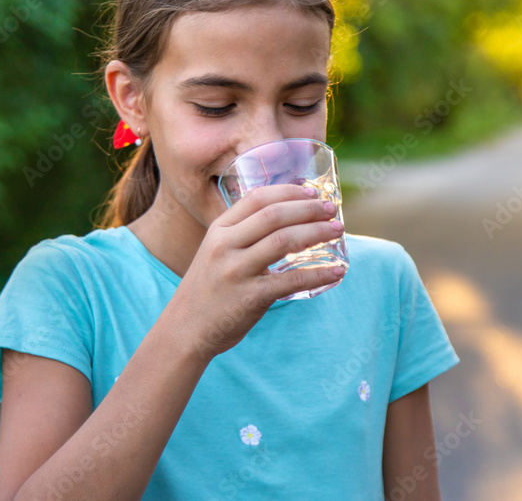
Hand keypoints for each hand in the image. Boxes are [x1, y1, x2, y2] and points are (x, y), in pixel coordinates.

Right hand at [168, 184, 345, 358]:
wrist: (184, 330)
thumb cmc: (207, 290)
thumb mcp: (215, 252)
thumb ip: (242, 235)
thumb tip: (286, 218)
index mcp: (218, 230)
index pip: (257, 198)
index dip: (289, 192)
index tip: (312, 193)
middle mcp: (225, 245)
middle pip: (275, 215)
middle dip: (308, 209)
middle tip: (331, 210)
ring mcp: (236, 270)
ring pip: (284, 240)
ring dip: (317, 232)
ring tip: (337, 231)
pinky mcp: (250, 297)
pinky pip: (292, 280)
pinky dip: (319, 273)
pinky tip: (337, 270)